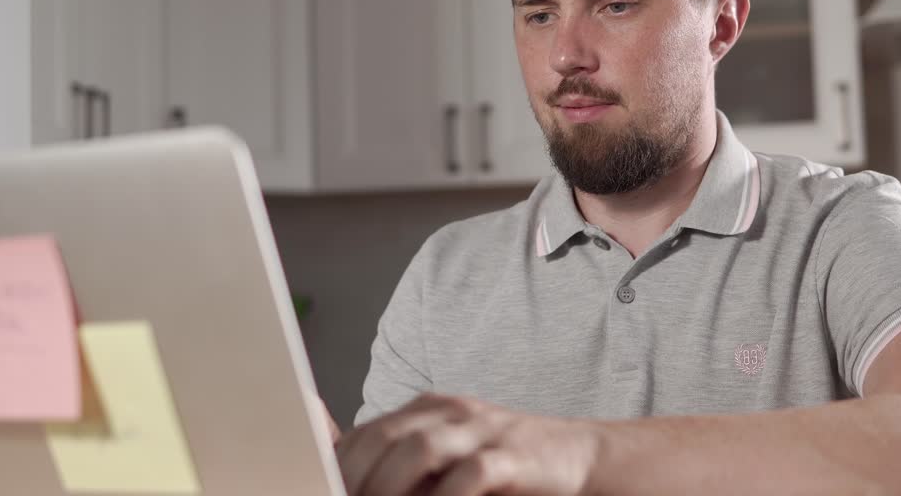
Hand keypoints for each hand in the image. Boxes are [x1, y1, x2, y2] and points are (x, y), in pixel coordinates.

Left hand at [336, 393, 599, 495]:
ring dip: (389, 489)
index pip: (365, 432)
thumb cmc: (505, 466)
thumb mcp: (447, 462)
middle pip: (383, 437)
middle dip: (356, 480)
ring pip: (419, 450)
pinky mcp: (513, 456)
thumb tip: (349, 485)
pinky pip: (471, 475)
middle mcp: (449, 413)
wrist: (578, 456)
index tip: (322, 489)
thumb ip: (404, 468)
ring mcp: (482, 431)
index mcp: (426, 411)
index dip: (338, 467)